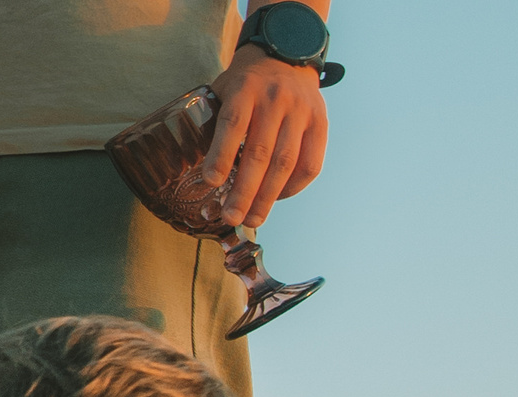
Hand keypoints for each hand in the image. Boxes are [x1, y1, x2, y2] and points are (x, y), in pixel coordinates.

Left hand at [202, 47, 329, 227]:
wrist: (286, 56)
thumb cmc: (244, 85)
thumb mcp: (222, 90)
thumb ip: (211, 123)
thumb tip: (197, 174)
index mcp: (245, 90)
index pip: (233, 125)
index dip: (221, 155)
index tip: (211, 183)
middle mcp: (276, 99)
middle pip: (260, 152)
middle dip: (244, 191)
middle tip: (231, 217)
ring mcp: (301, 111)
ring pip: (286, 162)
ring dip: (267, 197)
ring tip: (252, 220)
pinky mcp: (320, 122)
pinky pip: (310, 163)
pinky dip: (294, 187)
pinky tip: (276, 200)